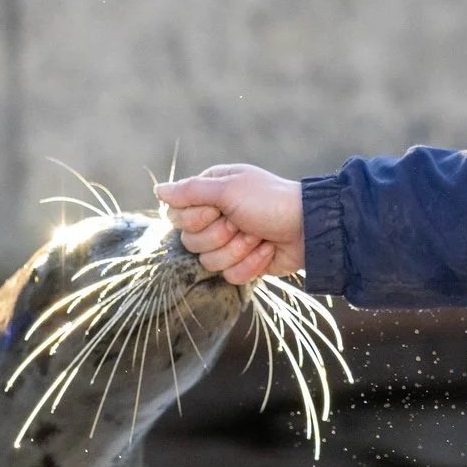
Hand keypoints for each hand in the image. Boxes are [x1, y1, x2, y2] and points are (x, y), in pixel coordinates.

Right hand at [153, 164, 305, 283]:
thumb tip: (158, 190)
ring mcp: (229, 242)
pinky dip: (251, 264)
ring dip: (238, 250)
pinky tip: (267, 250)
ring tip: (258, 236)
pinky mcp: (243, 263)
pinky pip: (230, 276)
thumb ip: (191, 191)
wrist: (309, 228)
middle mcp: (215, 217)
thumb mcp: (229, 189)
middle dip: (221, 235)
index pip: (177, 216)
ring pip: (209, 262)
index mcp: (209, 194)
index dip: (196, 218)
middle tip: (242, 222)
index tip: (218, 209)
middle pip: (190, 242)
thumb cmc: (270, 201)